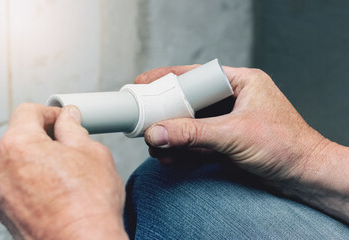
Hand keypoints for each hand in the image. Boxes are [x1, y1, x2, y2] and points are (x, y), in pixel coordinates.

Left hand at [0, 104, 127, 239]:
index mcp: (19, 145)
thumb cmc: (89, 204)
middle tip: (71, 147)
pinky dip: (34, 181)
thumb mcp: (92, 152)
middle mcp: (0, 169)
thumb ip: (74, 129)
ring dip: (40, 160)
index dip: (50, 112)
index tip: (63, 119)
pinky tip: (59, 191)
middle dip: (45, 137)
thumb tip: (68, 118)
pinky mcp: (5, 213)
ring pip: (19, 163)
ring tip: (68, 174)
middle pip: (21, 138)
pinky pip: (18, 185)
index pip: (28, 112)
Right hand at [136, 66, 326, 181]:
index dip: (168, 78)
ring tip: (154, 145)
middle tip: (145, 119)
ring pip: (192, 124)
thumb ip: (193, 133)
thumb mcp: (233, 134)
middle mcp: (233, 99)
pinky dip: (184, 149)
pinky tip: (169, 156)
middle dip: (167, 113)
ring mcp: (229, 122)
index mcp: (240, 82)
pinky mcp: (227, 142)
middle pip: (190, 101)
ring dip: (172, 135)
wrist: (305, 177)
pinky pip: (199, 142)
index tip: (144, 84)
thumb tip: (157, 132)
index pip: (196, 75)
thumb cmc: (285, 146)